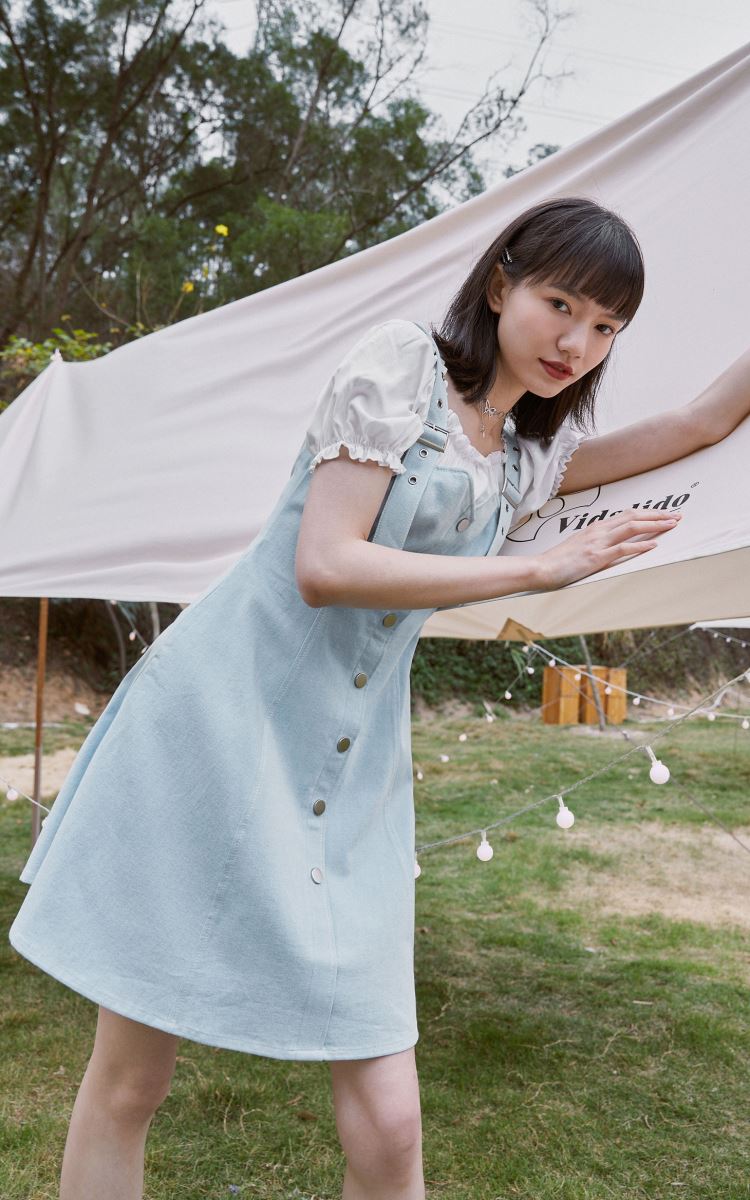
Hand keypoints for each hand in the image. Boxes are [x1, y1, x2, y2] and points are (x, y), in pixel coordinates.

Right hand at [535, 508, 682, 590]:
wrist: (542, 568)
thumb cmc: (559, 560)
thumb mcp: (580, 544)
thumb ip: (597, 540)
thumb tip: (613, 541)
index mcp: (596, 527)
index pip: (628, 514)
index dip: (649, 513)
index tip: (665, 514)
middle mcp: (599, 530)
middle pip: (634, 516)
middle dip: (658, 515)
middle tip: (677, 516)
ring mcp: (598, 543)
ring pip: (632, 527)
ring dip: (654, 525)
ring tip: (671, 525)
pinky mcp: (596, 557)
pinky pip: (622, 548)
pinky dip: (640, 545)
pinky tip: (653, 545)